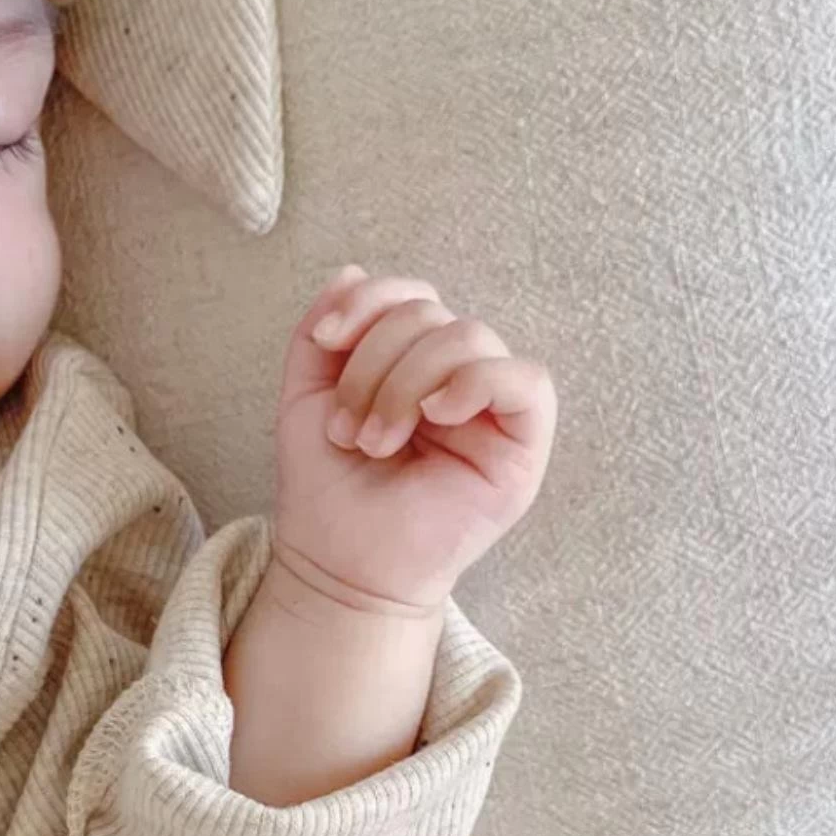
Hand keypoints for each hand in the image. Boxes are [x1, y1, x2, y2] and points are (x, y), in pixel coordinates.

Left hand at [270, 263, 556, 613]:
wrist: (337, 562)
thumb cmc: (327, 484)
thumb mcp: (307, 395)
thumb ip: (323, 332)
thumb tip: (352, 272)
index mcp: (413, 362)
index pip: (412, 295)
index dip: (369, 302)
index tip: (325, 340)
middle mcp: (458, 379)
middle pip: (433, 314)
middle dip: (375, 362)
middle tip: (349, 428)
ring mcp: (493, 411)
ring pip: (471, 338)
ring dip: (407, 382)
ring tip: (376, 440)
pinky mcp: (523, 448)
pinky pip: (528, 382)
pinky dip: (477, 382)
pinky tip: (437, 414)